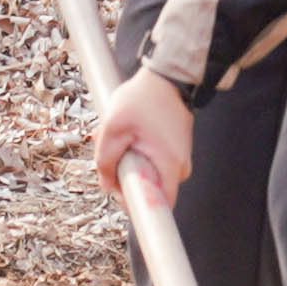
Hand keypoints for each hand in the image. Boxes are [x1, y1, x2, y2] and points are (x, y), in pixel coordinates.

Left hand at [89, 68, 194, 205]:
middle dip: (126, 177)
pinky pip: (153, 165)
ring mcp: (180, 161)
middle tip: (115, 152)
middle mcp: (180, 168)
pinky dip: (139, 154)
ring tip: (123, 138)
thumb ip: (105, 161)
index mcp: (169, 165)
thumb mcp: (113, 129)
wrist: (166, 79)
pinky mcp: (175, 153)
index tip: (120, 190)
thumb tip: (107, 186)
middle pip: (149, 190)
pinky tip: (132, 135)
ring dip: (130, 163)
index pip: (159, 207)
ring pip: (149, 176)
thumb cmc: (141, 100)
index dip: (135, 206)